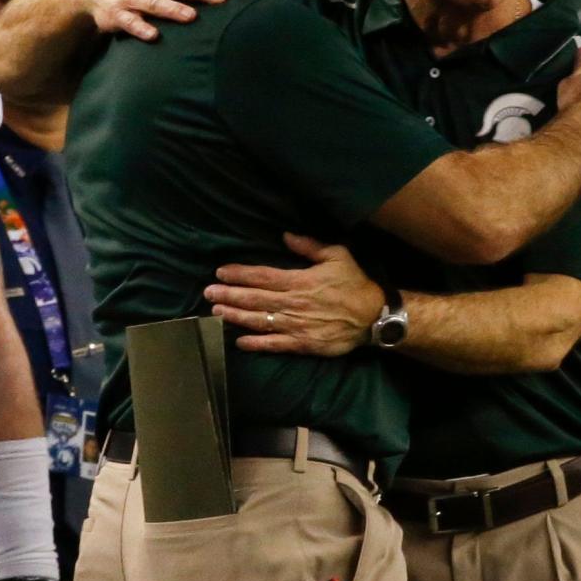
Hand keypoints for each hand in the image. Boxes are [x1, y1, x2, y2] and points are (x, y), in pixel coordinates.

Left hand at [204, 233, 384, 355]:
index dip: (239, 274)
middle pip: (254, 299)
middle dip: (228, 295)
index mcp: (299, 281)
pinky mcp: (303, 343)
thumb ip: (310, 246)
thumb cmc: (354, 283)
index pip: (262, 277)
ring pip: (259, 321)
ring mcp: (296, 325)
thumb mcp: (337, 255)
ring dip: (235, 317)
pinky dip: (256, 343)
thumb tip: (285, 235)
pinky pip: (274, 344)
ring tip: (216, 313)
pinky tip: (239, 341)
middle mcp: (293, 303)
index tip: (220, 273)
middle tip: (207, 293)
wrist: (373, 316)